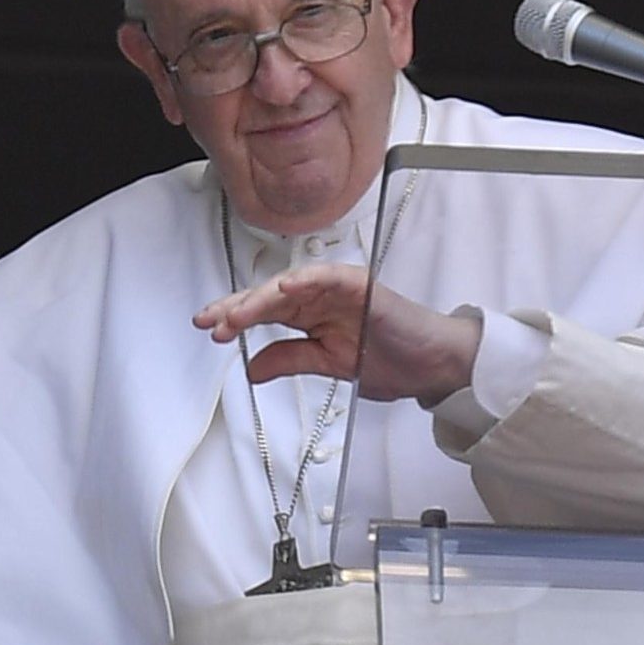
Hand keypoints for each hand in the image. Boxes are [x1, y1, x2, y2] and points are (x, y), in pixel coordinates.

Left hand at [192, 262, 482, 403]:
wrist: (432, 364)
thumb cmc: (391, 359)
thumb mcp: (329, 365)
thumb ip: (291, 360)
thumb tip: (252, 367)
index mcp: (312, 313)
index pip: (265, 311)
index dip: (236, 318)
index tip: (210, 330)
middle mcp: (321, 296)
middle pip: (270, 296)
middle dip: (238, 308)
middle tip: (212, 323)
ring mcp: (340, 288)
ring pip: (291, 285)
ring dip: (261, 299)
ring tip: (236, 314)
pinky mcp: (361, 285)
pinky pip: (327, 277)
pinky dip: (305, 280)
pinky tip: (283, 290)